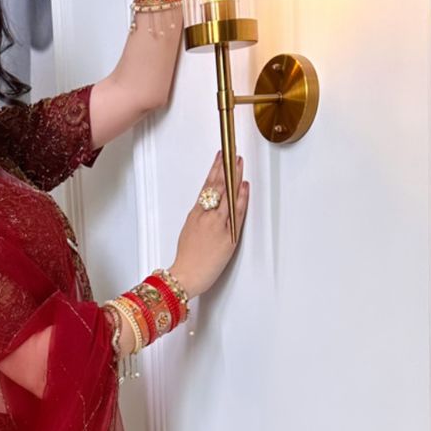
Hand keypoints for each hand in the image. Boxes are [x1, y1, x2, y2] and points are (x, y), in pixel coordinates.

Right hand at [170, 149, 248, 298]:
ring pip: (227, 196)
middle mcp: (206, 216)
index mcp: (195, 214)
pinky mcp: (228, 236)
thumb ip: (198, 218)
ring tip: (240, 163)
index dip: (214, 169)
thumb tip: (205, 209)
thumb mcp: (187, 232)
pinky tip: (244, 187)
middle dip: (226, 168)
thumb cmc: (186, 259)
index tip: (220, 158)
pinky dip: (241, 198)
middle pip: (218, 186)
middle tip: (233, 154)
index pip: (206, 186)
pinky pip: (236, 213)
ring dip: (235, 177)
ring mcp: (217, 225)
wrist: (186, 276)